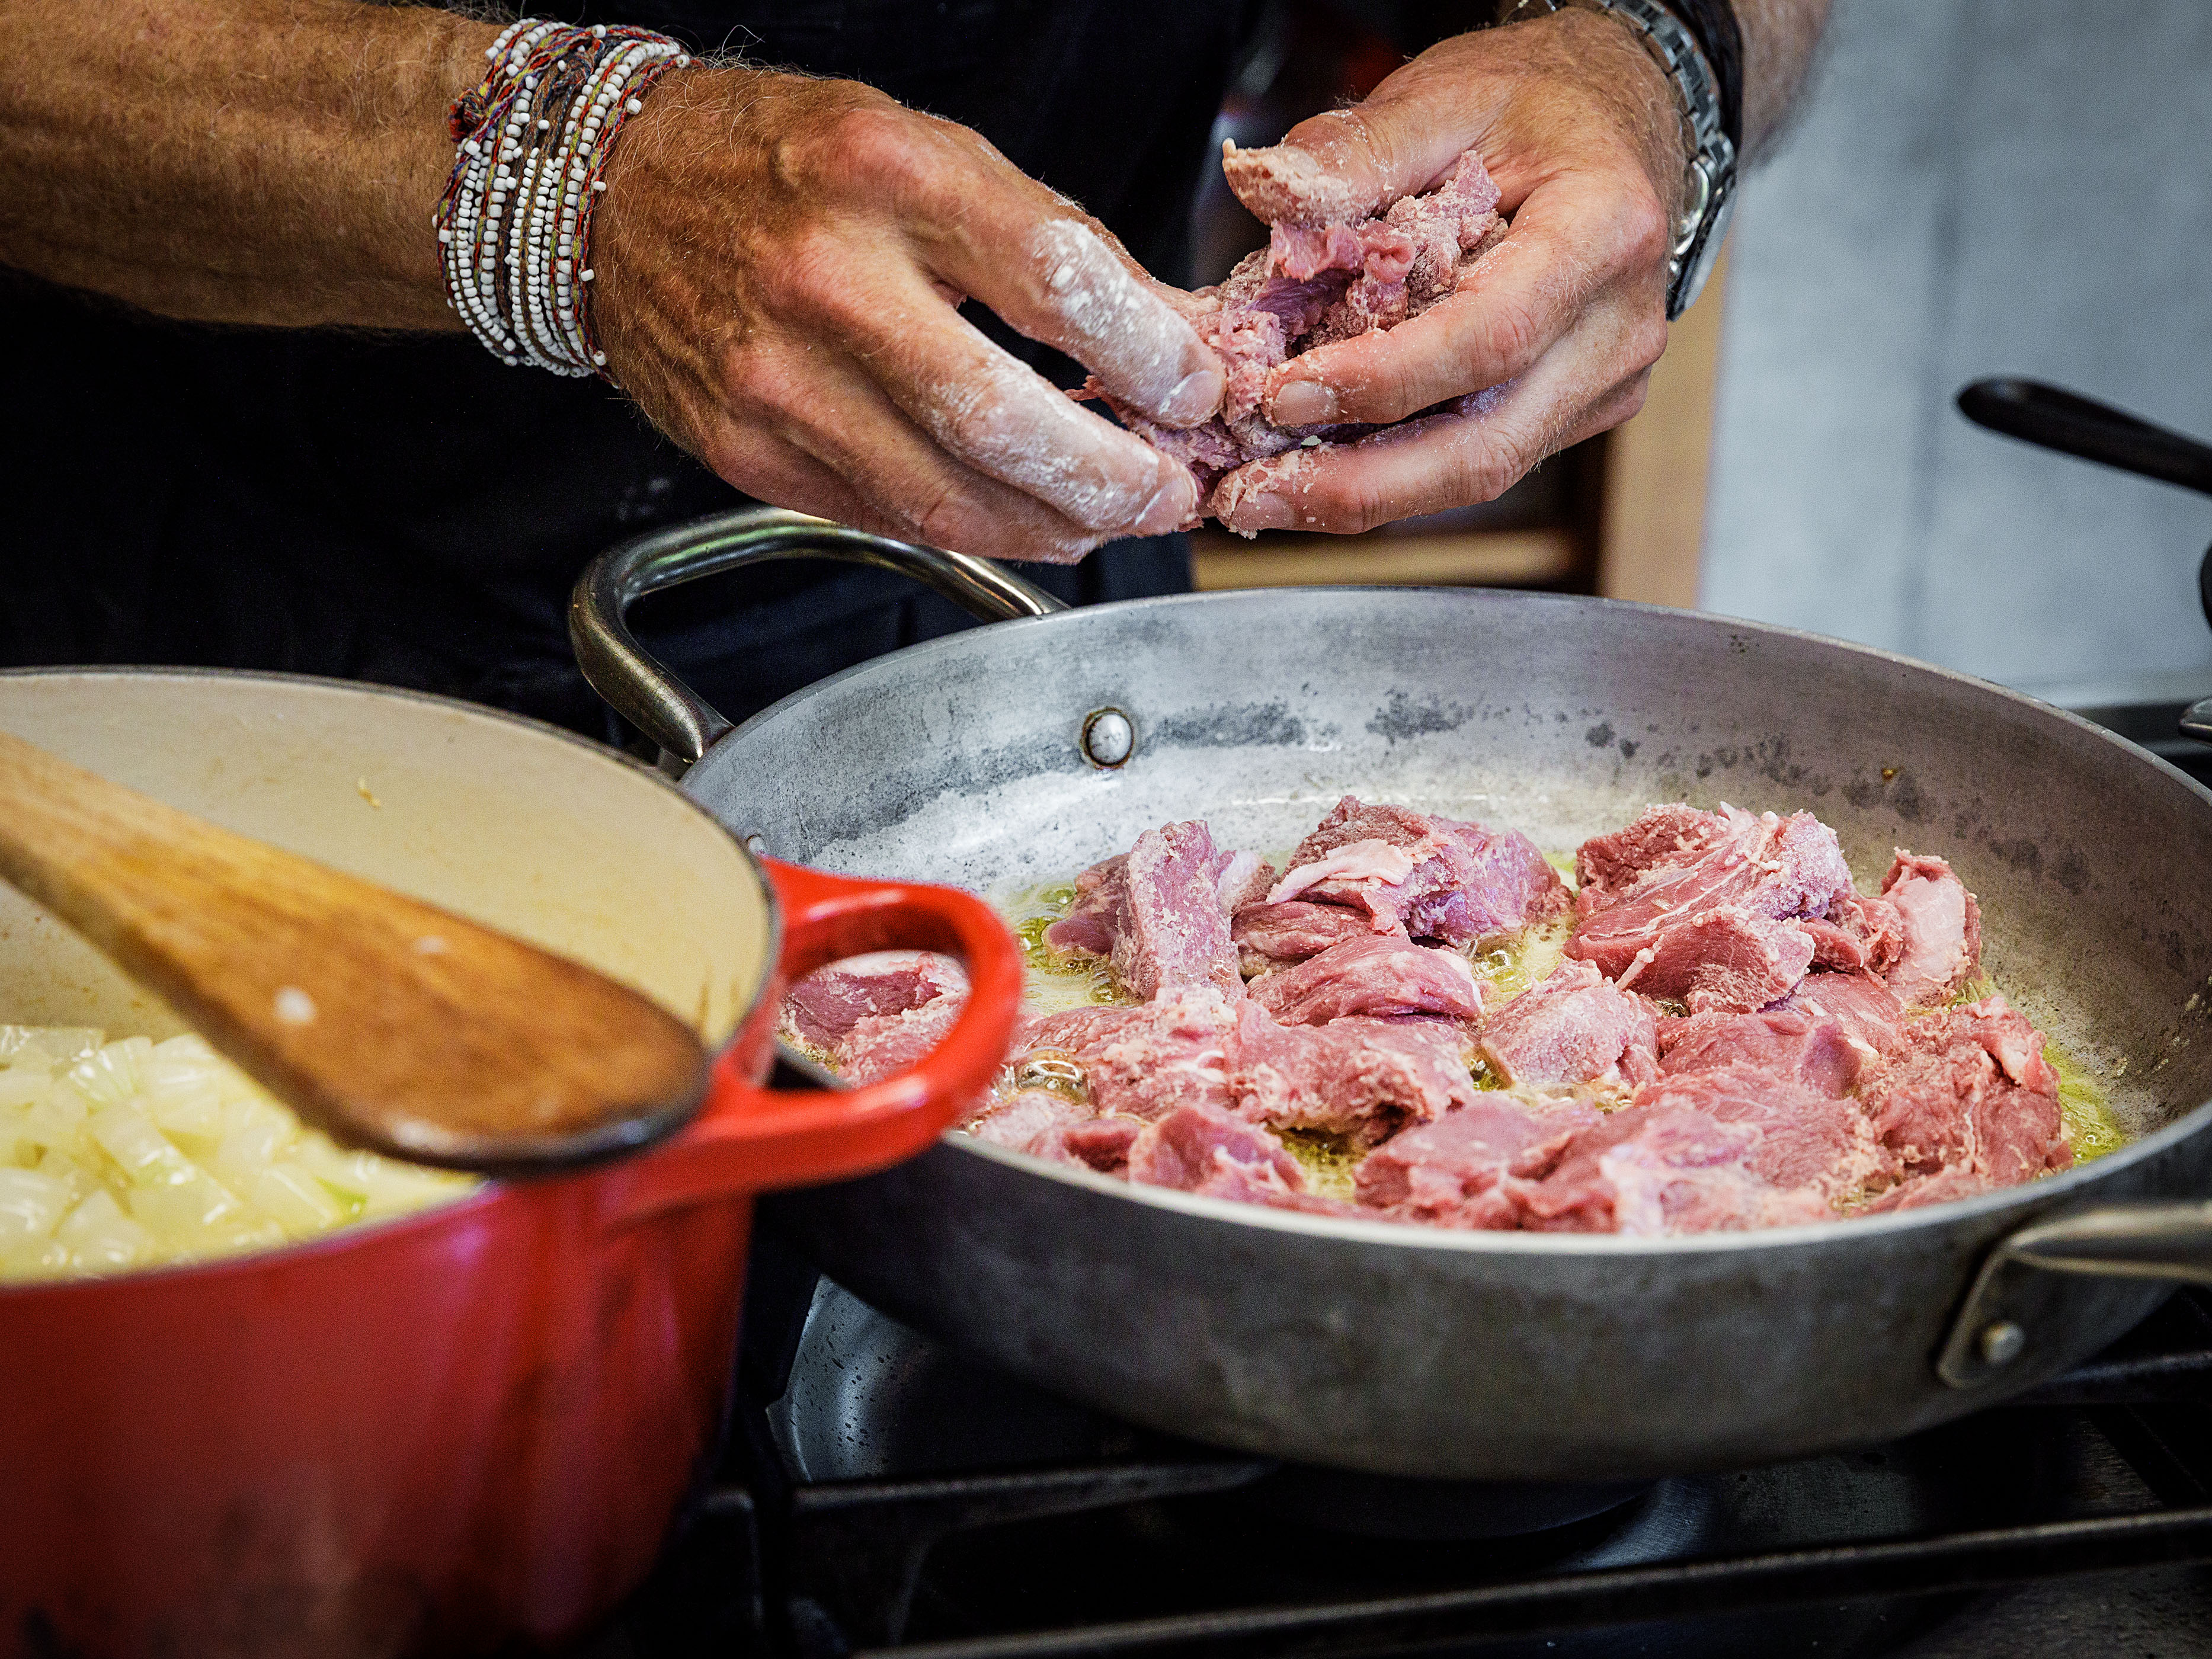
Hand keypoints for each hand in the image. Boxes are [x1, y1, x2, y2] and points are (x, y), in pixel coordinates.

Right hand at [591, 71, 1224, 561]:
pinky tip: (1032, 519)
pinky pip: (892, 518)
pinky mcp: (747, 452)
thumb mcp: (925, 147)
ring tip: (1117, 515)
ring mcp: (777, 380)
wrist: (612, 195)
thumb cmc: (781, 163)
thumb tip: (1167, 334)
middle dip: (1114, 475)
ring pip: (950, 497)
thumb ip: (1045, 241)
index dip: (1148, 353)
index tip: (1196, 384)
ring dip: (1059, 524)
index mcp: (885, 175)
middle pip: (1004, 418)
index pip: (1056, 281)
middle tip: (1171, 488)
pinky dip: (982, 530)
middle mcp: (826, 281)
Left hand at [1213, 9, 1684, 535]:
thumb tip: (1261, 184)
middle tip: (1249, 495)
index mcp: (1602, 232)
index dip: (1381, 381)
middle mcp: (1618, 326)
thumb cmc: (1532, 107)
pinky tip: (1313, 468)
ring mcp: (1605, 382)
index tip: (1281, 396)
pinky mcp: (1578, 412)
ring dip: (1364, 496)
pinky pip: (1480, 457)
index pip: (1489, 335)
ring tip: (1260, 496)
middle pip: (1487, 444)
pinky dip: (1392, 472)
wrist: (1616, 126)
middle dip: (1358, 485)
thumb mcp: (1443, 97)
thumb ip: (1357, 149)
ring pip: (1481, 471)